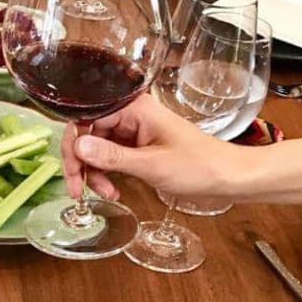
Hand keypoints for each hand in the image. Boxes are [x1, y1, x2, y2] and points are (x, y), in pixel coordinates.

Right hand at [60, 94, 244, 199]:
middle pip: (88, 133)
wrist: (229, 178)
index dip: (74, 145)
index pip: (87, 118)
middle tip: (79, 189)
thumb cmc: (200, 166)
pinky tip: (114, 191)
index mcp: (134, 108)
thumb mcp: (152, 165)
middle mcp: (130, 115)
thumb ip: (112, 156)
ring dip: (95, 172)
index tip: (72, 172)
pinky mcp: (137, 147)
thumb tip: (78, 146)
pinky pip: (110, 157)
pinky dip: (107, 175)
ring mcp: (133, 132)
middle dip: (82, 163)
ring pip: (96, 148)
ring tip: (107, 193)